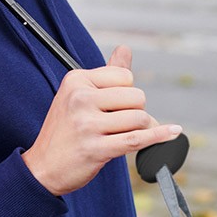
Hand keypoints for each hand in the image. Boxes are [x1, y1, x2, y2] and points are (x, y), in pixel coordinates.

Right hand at [21, 45, 181, 196]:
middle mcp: (80, 98)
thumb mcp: (78, 95)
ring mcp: (87, 124)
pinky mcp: (96, 149)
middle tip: (121, 124)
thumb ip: (106, 73)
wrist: (43, 167)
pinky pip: (137, 139)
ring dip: (141, 129)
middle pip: (136, 96)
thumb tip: (125, 49)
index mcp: (76, 80)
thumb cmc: (65, 130)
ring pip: (139, 118)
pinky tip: (173, 133)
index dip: (128, 92)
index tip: (116, 106)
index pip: (125, 76)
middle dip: (137, 110)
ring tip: (123, 135)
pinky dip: (160, 136)